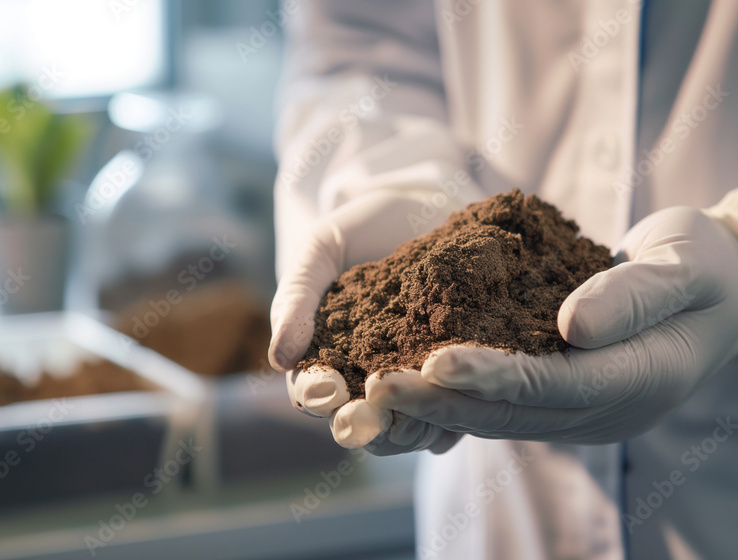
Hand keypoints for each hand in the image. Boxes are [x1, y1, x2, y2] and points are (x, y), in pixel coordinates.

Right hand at [269, 189, 469, 449]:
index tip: (325, 388)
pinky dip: (454, 409)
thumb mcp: (322, 251)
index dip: (315, 394)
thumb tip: (278, 360)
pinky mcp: (459, 377)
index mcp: (327, 358)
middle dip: (361, 424)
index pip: (314, 391)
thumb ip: (297, 298)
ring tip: (414, 415)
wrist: (429, 205)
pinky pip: (456, 406)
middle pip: (361, 421)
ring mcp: (415, 382)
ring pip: (408, 425)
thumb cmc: (363, 228)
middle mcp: (369, 380)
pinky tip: (457, 399)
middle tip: (364, 418)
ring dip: (408, 427)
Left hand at [365, 206, 737, 442]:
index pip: (555, 386)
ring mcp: (582, 411)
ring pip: (499, 418)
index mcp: (640, 380)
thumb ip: (635, 294)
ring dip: (437, 405)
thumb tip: (573, 325)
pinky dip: (455, 395)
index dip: (494, 376)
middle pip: (513, 414)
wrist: (724, 291)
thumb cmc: (707, 267)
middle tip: (377, 385)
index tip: (435, 359)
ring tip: (375, 386)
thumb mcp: (686, 264)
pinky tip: (406, 375)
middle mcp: (605, 411)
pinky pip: (502, 404)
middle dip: (443, 400)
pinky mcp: (562, 397)